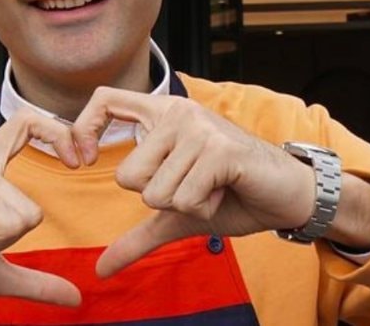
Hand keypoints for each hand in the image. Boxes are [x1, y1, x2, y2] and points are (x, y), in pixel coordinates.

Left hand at [71, 87, 320, 276]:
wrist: (286, 195)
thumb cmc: (232, 195)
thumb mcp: (176, 215)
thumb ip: (137, 236)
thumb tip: (100, 269)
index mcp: (163, 115)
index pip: (105, 101)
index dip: (82, 128)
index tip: (82, 162)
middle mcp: (178, 112)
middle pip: (127, 176)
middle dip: (160, 198)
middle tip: (195, 184)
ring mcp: (199, 127)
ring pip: (156, 193)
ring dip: (186, 205)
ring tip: (213, 186)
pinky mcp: (218, 149)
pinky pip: (184, 199)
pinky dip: (204, 209)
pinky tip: (225, 189)